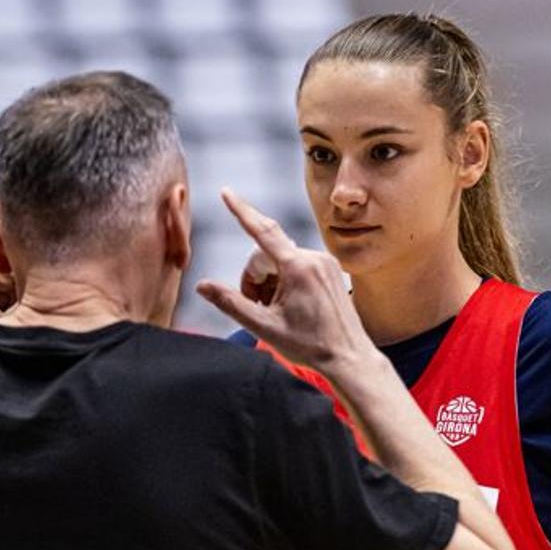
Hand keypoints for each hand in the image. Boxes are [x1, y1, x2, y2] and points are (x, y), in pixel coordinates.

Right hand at [196, 188, 377, 374]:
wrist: (348, 357)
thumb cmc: (309, 346)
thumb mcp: (264, 327)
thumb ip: (231, 303)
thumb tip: (202, 286)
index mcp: (298, 268)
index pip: (262, 231)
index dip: (241, 211)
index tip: (226, 192)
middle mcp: (314, 258)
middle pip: (266, 254)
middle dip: (255, 277)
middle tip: (255, 306)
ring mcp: (325, 261)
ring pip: (281, 259)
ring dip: (270, 281)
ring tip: (276, 310)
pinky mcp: (331, 268)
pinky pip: (298, 263)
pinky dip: (286, 279)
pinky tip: (291, 305)